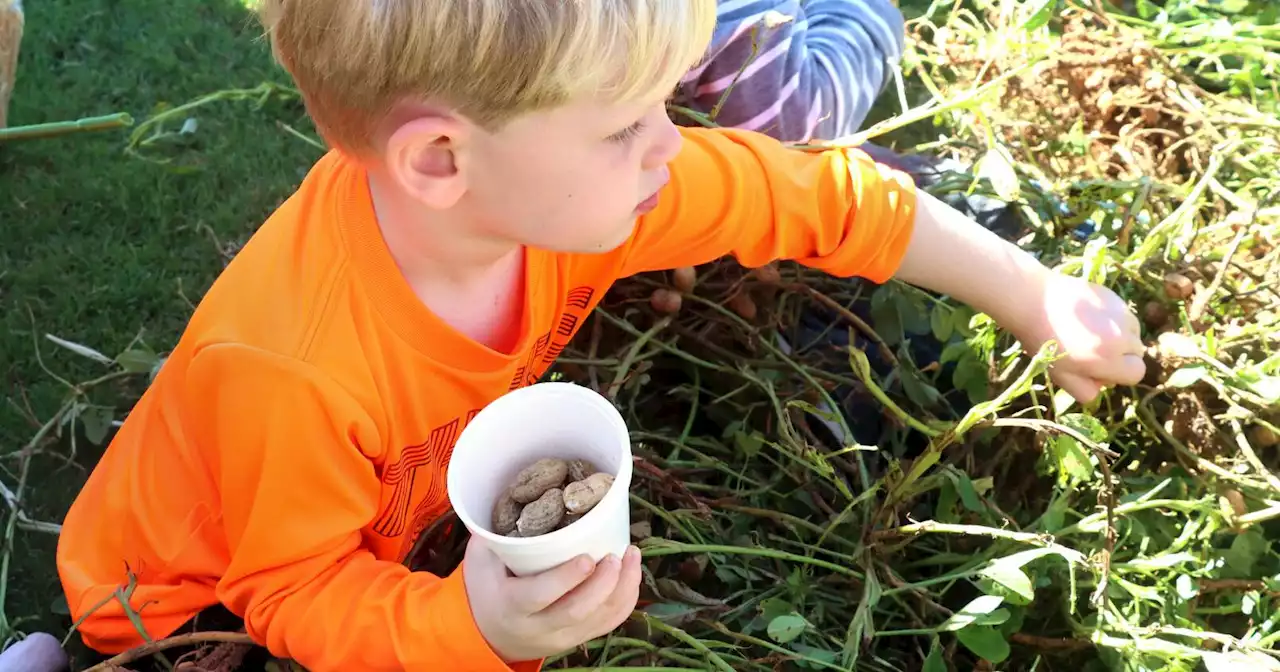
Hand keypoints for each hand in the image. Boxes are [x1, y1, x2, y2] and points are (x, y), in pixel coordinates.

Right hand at [461, 536, 641, 662]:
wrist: (489, 633)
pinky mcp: (578, 638)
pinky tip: (632, 572)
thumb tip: (513, 488)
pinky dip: (626, 599)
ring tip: (632, 555)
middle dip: (603, 584)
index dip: (565, 578)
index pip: (540, 595)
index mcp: (511, 605)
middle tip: (616, 554)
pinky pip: (609, 623)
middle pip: (577, 611)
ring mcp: (562, 636)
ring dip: (622, 588)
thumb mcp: (481, 559)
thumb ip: (495, 531)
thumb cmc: (486, 587)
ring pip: (599, 620)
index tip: (586, 558)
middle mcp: (538, 626)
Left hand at [1002, 270, 1145, 403]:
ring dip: (1120, 335)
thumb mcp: (1062, 377)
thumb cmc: (1044, 344)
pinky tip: (1089, 316)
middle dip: (1121, 355)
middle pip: (1136, 352)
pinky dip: (1113, 318)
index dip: (1119, 373)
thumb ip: (1087, 391)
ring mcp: (1120, 313)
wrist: (1032, 302)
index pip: (1137, 373)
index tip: (1100, 367)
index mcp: (1110, 359)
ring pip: (1133, 331)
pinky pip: (1123, 313)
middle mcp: (1122, 335)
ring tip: (1091, 332)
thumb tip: (1104, 387)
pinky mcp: (1114, 296)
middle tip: (1092, 349)